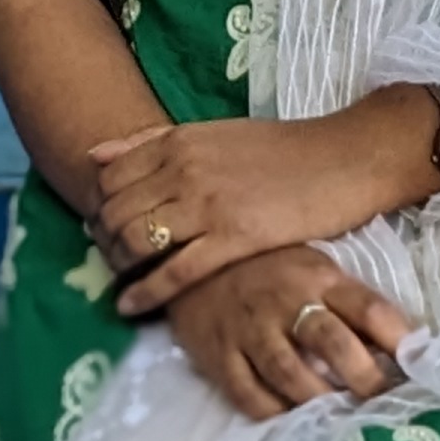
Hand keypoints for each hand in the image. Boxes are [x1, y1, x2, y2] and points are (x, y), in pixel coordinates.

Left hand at [88, 97, 439, 314]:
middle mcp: (184, 169)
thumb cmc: (284, 150)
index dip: (98, 209)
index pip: (110, 179)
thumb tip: (94, 154)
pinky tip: (130, 306)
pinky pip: (175, 272)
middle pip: (114, 212)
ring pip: (136, 241)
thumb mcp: (214, 133)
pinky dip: (145, 292)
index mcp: (179, 141)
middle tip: (110, 261)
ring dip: (120, 267)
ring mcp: (208, 204)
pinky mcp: (235, 238)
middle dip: (104, 242)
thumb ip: (154, 142)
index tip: (104, 228)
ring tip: (123, 281)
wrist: (345, 157)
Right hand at [169, 247, 412, 421]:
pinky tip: (293, 425)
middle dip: (365, 379)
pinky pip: (248, 395)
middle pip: (333, 343)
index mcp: (319, 277)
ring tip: (342, 422)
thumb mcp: (314, 268)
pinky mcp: (218, 356)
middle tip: (382, 405)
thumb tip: (408, 345)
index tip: (420, 368)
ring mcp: (249, 330)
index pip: (370, 308)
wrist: (188, 260)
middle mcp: (286, 302)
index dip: (401, 341)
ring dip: (321, 403)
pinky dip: (274, 414)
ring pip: (291, 374)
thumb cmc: (267, 266)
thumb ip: (351, 304)